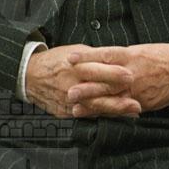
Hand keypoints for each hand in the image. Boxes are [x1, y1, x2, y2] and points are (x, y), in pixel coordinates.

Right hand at [25, 44, 140, 117]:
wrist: (30, 76)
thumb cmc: (56, 60)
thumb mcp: (75, 51)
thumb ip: (94, 57)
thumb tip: (115, 58)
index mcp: (75, 67)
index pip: (97, 70)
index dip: (115, 73)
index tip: (131, 75)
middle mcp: (72, 85)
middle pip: (98, 92)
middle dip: (119, 97)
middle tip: (138, 101)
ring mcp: (68, 101)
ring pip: (95, 107)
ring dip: (115, 110)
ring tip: (133, 112)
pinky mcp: (65, 112)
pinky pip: (87, 116)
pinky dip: (103, 116)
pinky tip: (117, 117)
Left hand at [67, 43, 168, 114]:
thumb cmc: (163, 55)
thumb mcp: (141, 49)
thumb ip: (122, 56)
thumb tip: (102, 58)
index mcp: (131, 55)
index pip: (105, 55)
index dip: (87, 57)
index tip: (70, 58)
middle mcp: (132, 73)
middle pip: (105, 80)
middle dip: (86, 87)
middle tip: (68, 91)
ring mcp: (137, 90)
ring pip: (112, 98)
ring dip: (93, 105)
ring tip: (75, 108)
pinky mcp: (144, 103)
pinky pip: (123, 109)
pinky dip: (109, 113)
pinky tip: (97, 117)